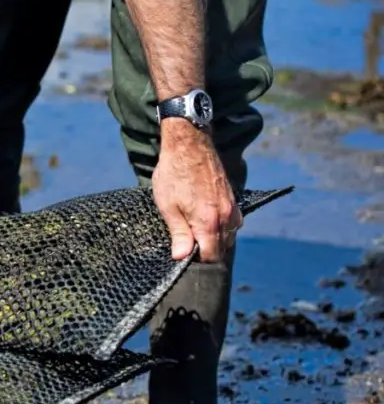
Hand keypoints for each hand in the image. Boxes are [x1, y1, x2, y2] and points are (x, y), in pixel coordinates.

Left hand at [152, 120, 242, 262]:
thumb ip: (179, 234)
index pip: (211, 256)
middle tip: (186, 239)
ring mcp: (232, 207)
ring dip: (215, 238)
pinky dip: (223, 227)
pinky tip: (207, 219)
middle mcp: (226, 217)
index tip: (183, 251)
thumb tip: (181, 258)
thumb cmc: (174, 174)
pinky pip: (234, 222)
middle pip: (222, 248)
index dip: (197, 259)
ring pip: (229, 236)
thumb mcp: (168, 206)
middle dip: (206, 250)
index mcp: (209, 222)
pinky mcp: (233, 199)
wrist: (189, 145)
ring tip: (194, 228)